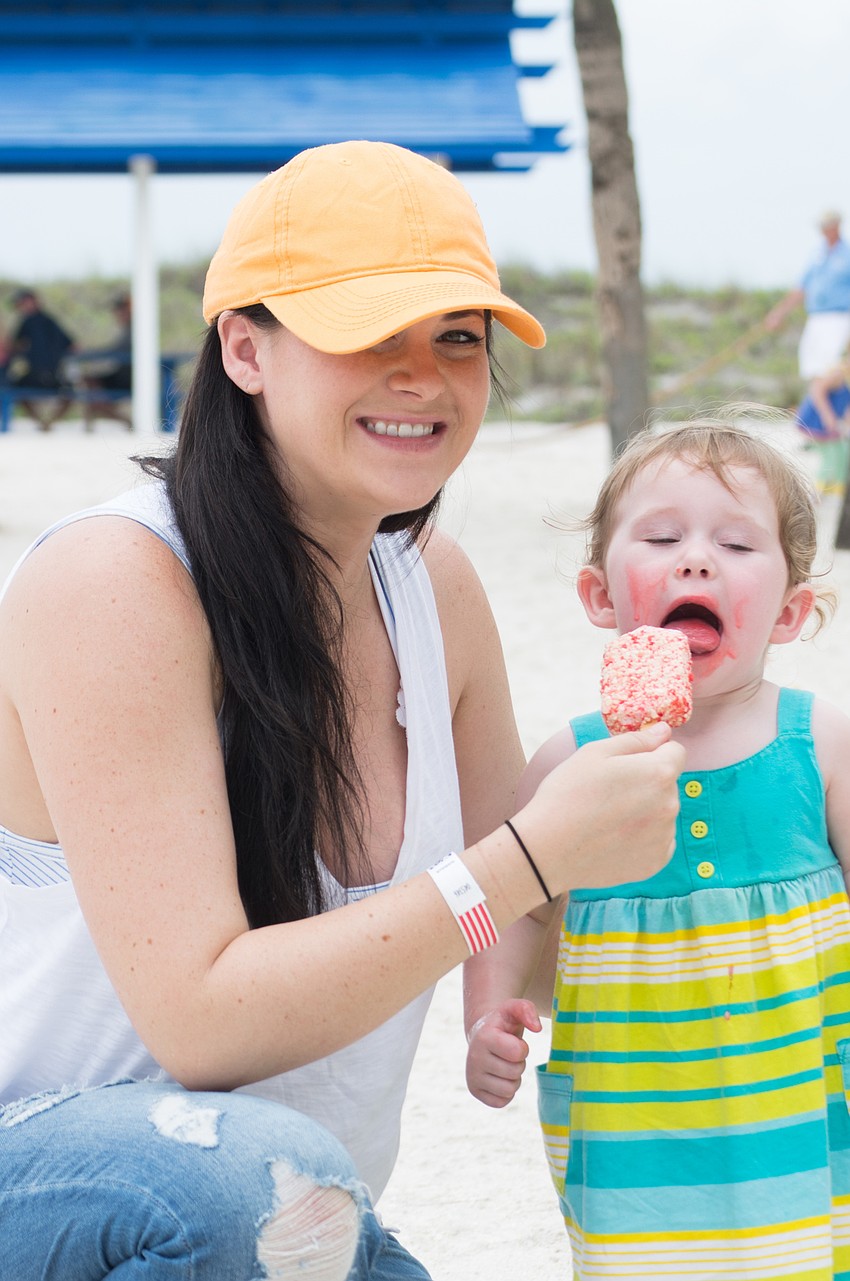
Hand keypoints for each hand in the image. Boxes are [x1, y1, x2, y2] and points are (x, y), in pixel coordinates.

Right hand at [465, 999, 540, 1107]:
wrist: (482, 1035)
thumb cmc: (502, 1023)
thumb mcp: (514, 1009)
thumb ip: (527, 1010)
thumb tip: (537, 1028)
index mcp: (484, 1037)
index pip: (518, 1052)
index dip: (522, 1047)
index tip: (512, 1041)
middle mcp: (474, 1058)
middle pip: (515, 1071)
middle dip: (518, 1063)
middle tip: (507, 1054)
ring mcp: (472, 1076)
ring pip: (509, 1089)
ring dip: (513, 1078)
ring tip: (504, 1064)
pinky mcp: (474, 1091)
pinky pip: (501, 1101)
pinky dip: (506, 1091)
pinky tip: (498, 1076)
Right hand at [517, 723, 684, 897]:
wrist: (548, 850)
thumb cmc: (567, 794)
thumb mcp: (595, 753)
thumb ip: (636, 740)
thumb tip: (664, 732)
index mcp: (659, 773)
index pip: (676, 752)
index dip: (653, 752)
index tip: (628, 763)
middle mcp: (671, 805)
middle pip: (668, 784)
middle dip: (647, 781)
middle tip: (609, 791)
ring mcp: (665, 837)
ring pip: (662, 812)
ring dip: (645, 810)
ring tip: (608, 817)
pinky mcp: (656, 862)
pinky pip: (658, 840)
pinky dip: (642, 837)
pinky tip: (614, 837)